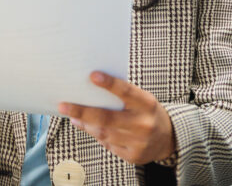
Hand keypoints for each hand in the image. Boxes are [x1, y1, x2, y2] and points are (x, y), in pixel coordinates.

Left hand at [59, 71, 175, 164]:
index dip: (109, 84)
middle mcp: (143, 124)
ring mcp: (138, 142)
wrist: (167, 139)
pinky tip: (88, 127)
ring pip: (103, 133)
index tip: (92, 75)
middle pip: (107, 118)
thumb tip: (92, 88)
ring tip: (73, 115)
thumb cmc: (147, 112)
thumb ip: (123, 95)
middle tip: (64, 105)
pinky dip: (96, 135)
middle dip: (82, 111)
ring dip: (85, 124)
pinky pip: (108, 145)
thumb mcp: (142, 99)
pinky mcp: (133, 156)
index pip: (127, 91)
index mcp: (147, 104)